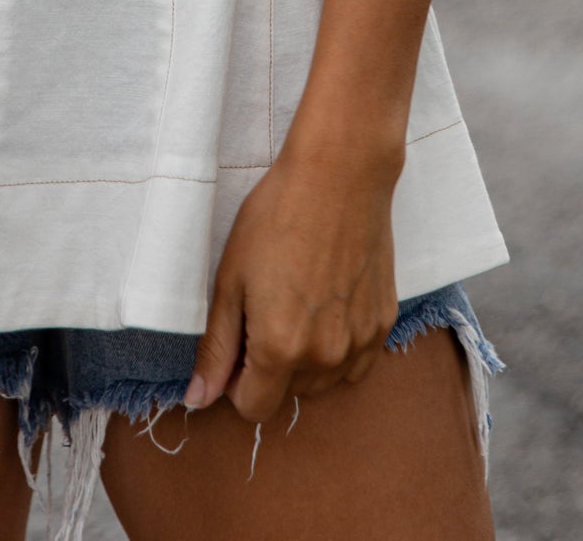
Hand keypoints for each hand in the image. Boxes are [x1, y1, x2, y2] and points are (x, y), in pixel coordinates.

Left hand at [185, 143, 400, 426]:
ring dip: (305, 358)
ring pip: (322, 381)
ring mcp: (360, 343)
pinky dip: (338, 347)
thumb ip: (217, 347)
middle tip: (267, 305)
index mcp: (280, 349)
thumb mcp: (231, 279)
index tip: (238, 338)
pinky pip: (354, 362)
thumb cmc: (277, 217)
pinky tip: (328, 302)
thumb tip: (199, 398)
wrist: (340, 175)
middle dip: (270, 365)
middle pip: (286, 394)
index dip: (236, 379)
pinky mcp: (383, 324)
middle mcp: (324, 358)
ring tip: (298, 298)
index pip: (252, 407)